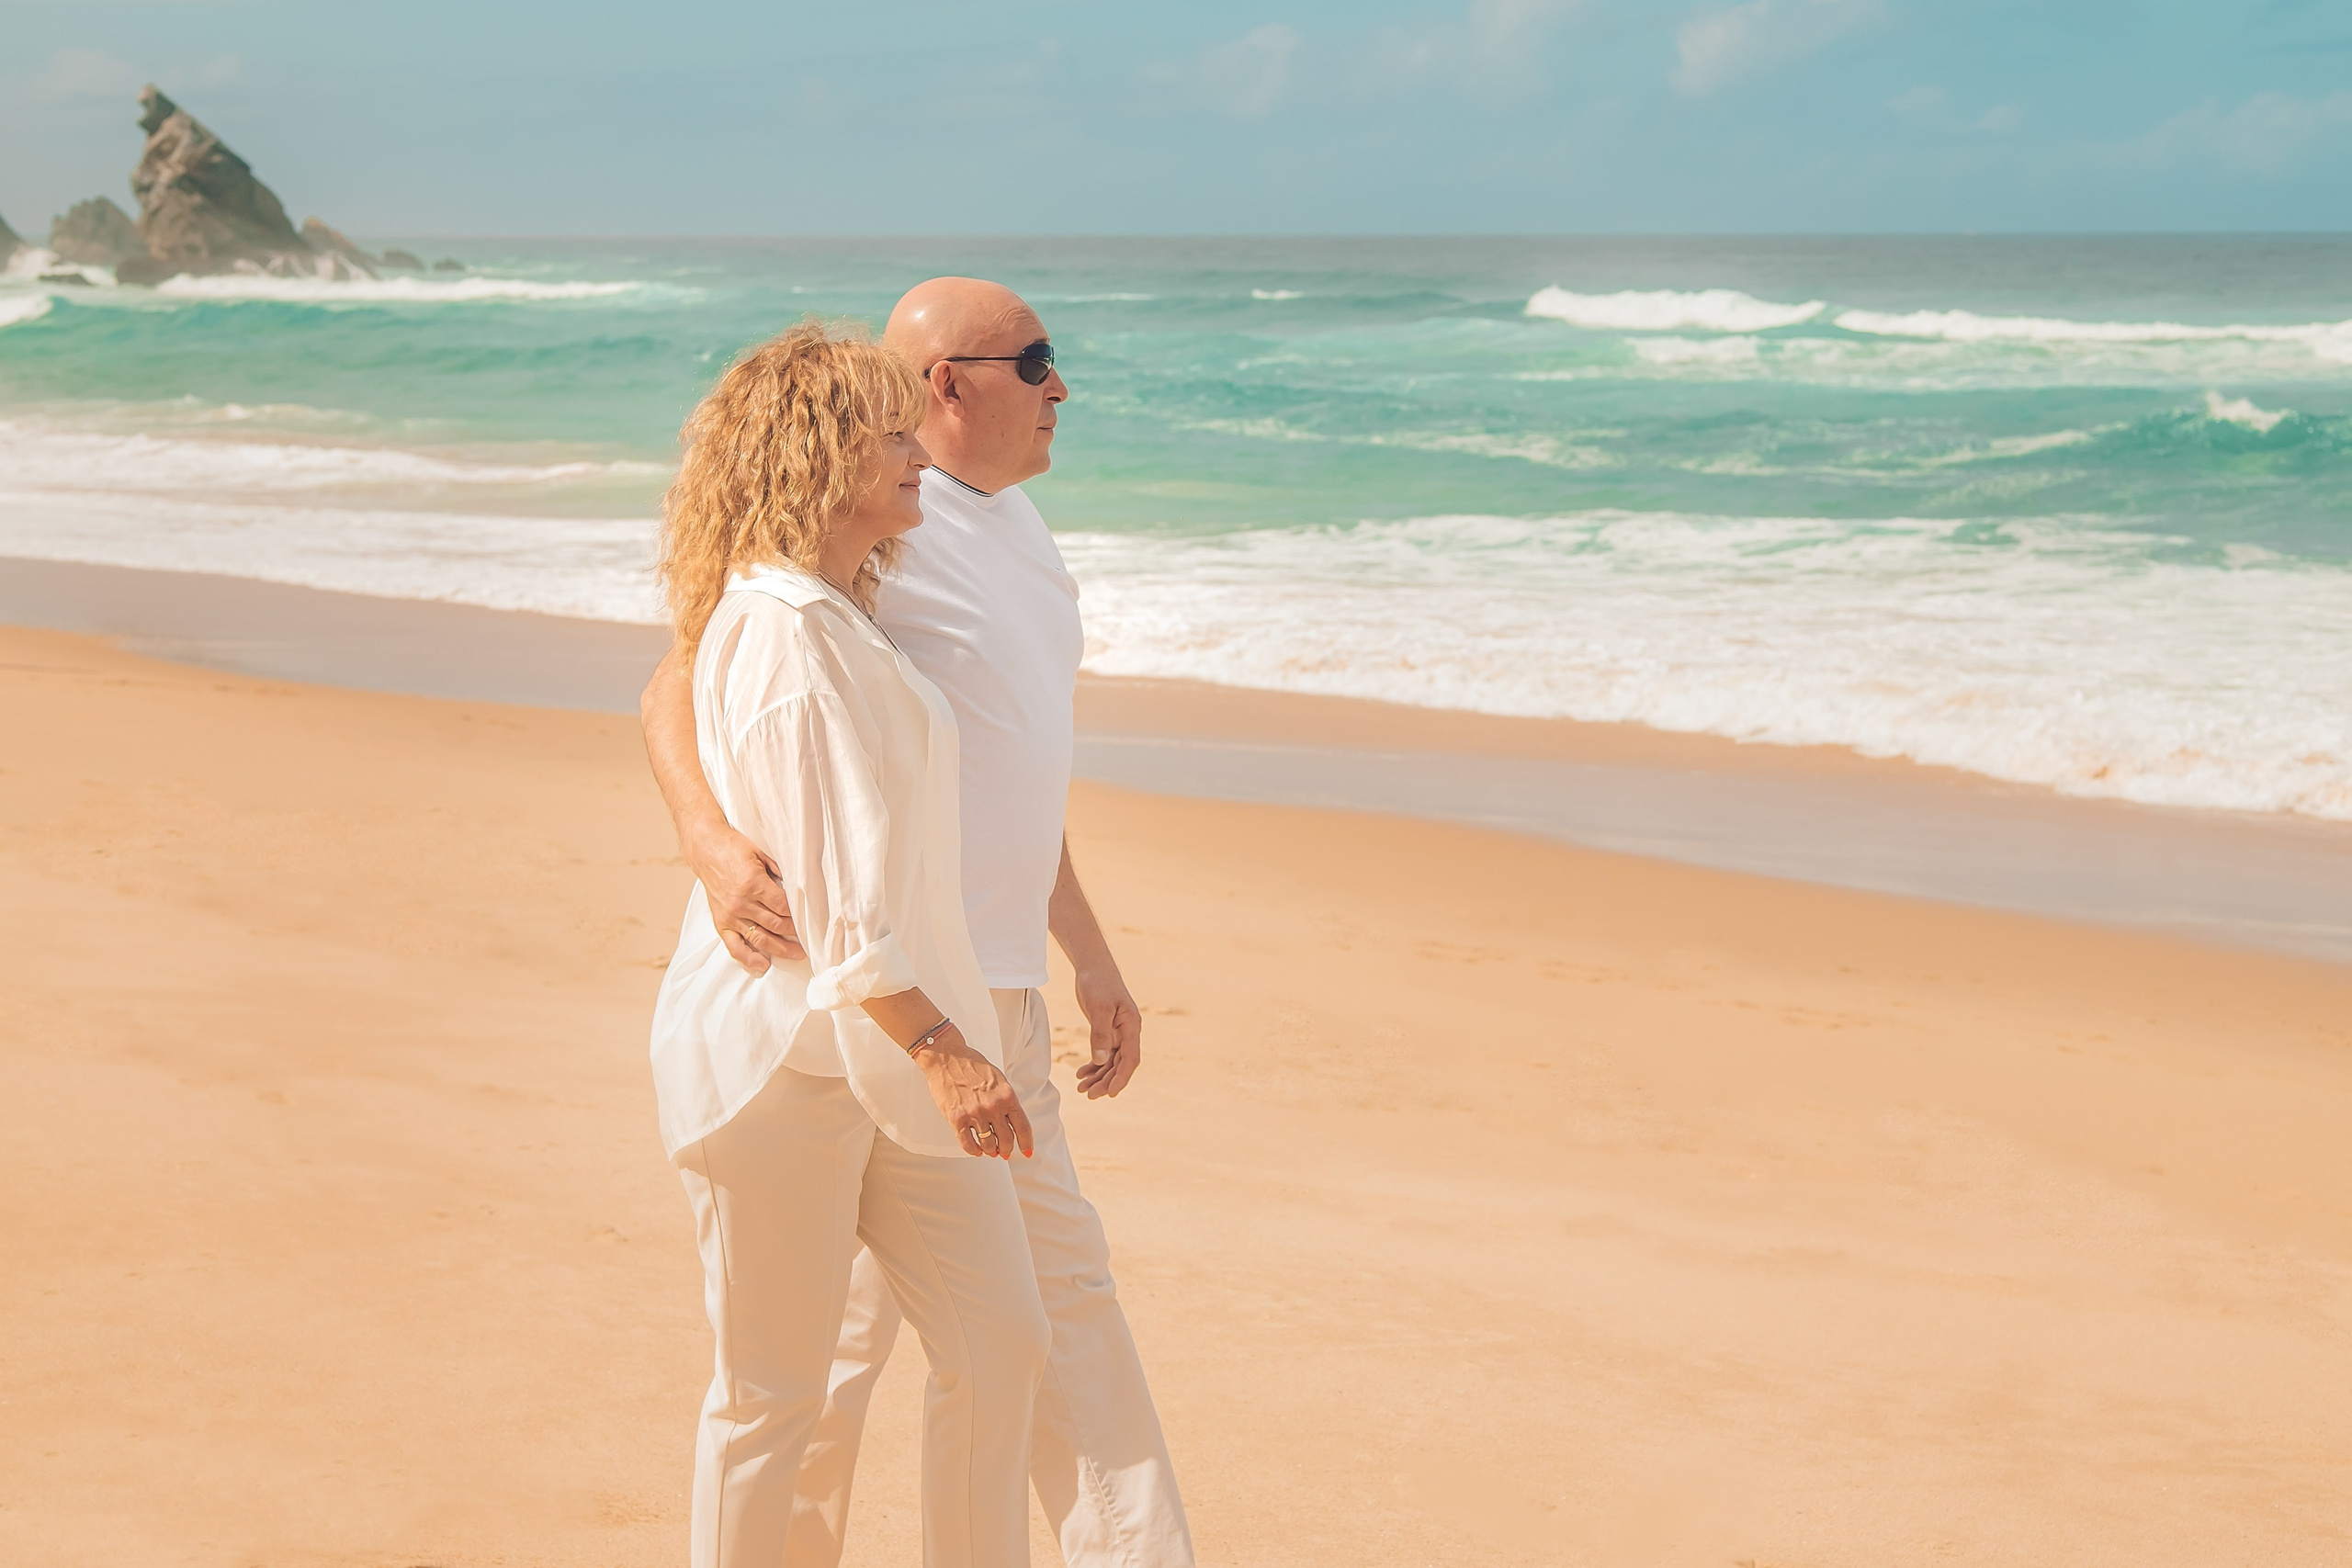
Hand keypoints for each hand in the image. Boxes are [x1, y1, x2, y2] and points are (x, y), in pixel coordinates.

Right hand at [686, 817, 801, 973]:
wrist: (705, 850)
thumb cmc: (733, 848)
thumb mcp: (760, 853)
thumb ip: (778, 870)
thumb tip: (796, 886)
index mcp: (753, 883)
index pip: (782, 907)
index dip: (797, 914)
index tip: (808, 918)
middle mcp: (741, 902)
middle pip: (775, 924)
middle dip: (794, 933)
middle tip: (808, 938)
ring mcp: (730, 915)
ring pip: (760, 938)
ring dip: (780, 948)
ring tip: (797, 954)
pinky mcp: (721, 922)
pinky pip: (734, 946)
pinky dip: (748, 958)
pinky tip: (762, 965)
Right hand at [915, 1032, 1033, 1160]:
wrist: (947, 1058)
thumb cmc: (972, 1066)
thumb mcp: (999, 1079)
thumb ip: (1006, 1100)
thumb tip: (1011, 1122)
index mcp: (1007, 1096)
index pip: (1023, 1127)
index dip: (1026, 1144)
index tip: (1027, 1152)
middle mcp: (993, 1107)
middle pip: (1006, 1139)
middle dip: (1007, 1149)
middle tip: (1004, 1151)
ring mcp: (975, 1114)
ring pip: (988, 1145)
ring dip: (991, 1151)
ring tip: (990, 1150)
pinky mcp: (957, 1119)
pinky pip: (968, 1144)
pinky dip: (974, 1150)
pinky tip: (976, 1149)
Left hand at [1072, 966, 1141, 1099]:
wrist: (1093, 966)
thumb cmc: (1098, 983)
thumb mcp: (1098, 1008)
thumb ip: (1099, 1034)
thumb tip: (1100, 1061)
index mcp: (1131, 1026)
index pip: (1130, 1059)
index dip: (1121, 1078)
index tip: (1110, 1093)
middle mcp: (1128, 1032)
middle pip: (1120, 1064)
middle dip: (1106, 1081)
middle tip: (1089, 1095)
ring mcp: (1118, 1032)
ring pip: (1111, 1062)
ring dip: (1098, 1076)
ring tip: (1082, 1089)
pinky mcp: (1107, 1030)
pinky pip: (1104, 1053)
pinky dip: (1094, 1065)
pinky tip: (1081, 1073)